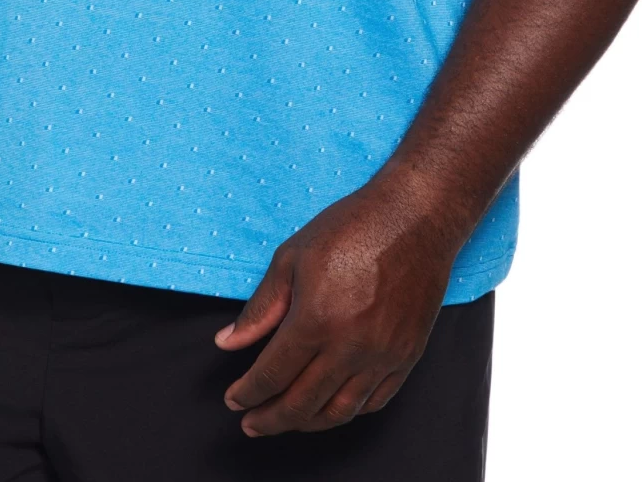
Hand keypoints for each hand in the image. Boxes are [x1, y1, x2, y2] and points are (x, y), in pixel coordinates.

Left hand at [215, 167, 464, 434]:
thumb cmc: (351, 228)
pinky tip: (330, 407)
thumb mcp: (291, 257)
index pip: (272, 375)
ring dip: (307, 423)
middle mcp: (350, 346)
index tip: (234, 400)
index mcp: (315, 320)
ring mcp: (383, 355)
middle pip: (302, 404)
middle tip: (251, 424)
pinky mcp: (407, 356)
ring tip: (286, 420)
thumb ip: (260, 308)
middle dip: (270, 419)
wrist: (414, 217)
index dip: (247, 393)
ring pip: (339, 412)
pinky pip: (374, 401)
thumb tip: (227, 342)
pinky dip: (347, 412)